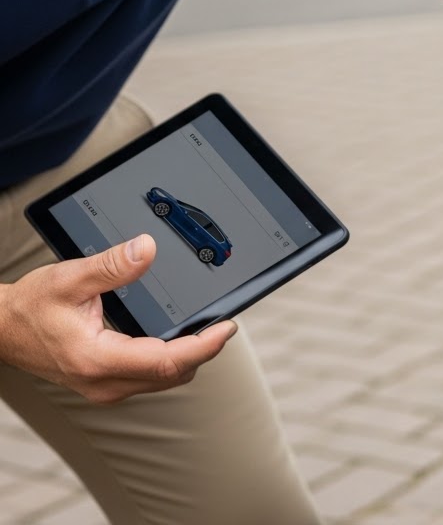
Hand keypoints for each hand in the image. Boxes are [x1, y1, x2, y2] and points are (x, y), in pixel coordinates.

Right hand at [0, 234, 236, 403]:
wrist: (1, 329)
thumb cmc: (30, 307)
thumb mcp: (70, 277)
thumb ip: (111, 265)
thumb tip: (147, 249)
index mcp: (97, 359)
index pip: (166, 361)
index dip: (204, 346)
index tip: (226, 327)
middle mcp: (103, 381)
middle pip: (172, 374)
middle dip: (204, 350)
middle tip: (224, 322)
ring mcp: (104, 387)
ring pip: (162, 380)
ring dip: (189, 357)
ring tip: (208, 329)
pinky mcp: (105, 382)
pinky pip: (149, 377)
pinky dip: (170, 360)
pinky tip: (179, 339)